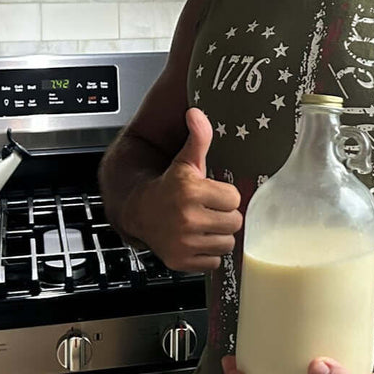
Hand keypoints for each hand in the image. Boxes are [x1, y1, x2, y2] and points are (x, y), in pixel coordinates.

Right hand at [124, 108, 241, 271]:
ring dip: (219, 235)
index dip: (225, 196)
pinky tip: (197, 240)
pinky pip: (213, 261)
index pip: (234, 198)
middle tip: (210, 210)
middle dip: (225, 216)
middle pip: (234, 222)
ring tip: (204, 225)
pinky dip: (208, 254)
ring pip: (227, 243)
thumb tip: (197, 112)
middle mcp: (186, 218)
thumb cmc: (168, 185)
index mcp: (190, 190)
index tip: (212, 194)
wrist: (139, 211)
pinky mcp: (180, 261)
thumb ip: (198, 137)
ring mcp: (183, 242)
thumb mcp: (185, 160)